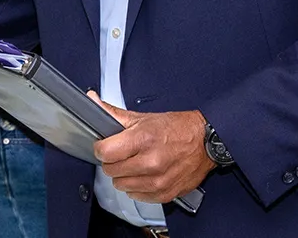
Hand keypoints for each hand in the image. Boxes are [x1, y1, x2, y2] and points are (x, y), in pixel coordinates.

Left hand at [89, 91, 214, 203]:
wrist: (205, 142)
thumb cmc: (175, 129)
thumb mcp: (142, 118)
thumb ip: (113, 113)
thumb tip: (91, 100)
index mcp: (143, 139)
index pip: (104, 152)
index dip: (101, 148)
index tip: (105, 146)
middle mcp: (150, 162)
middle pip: (110, 170)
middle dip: (112, 161)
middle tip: (122, 154)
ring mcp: (158, 180)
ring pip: (121, 185)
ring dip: (124, 176)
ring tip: (134, 164)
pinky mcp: (165, 193)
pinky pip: (137, 196)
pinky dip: (137, 187)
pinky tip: (144, 175)